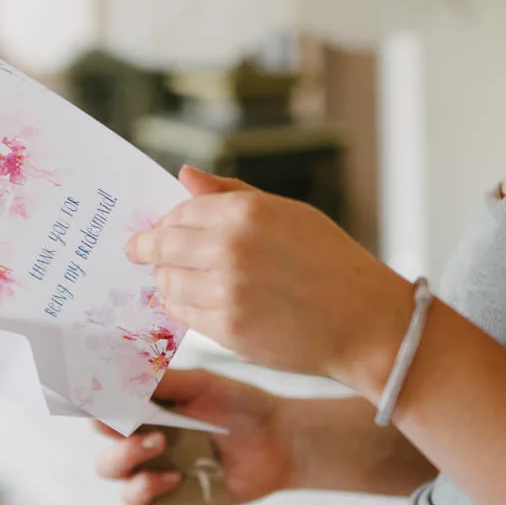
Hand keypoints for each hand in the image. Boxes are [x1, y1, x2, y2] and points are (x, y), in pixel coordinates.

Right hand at [95, 368, 294, 504]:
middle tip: (133, 422)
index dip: (90, 396)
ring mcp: (151, 466)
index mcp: (146, 404)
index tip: (91, 391)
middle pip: (101, 436)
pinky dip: (148, 487)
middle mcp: (141, 434)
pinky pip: (138, 499)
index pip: (104, 399)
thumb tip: (119, 371)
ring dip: (125, 457)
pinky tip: (176, 477)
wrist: (278, 441)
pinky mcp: (167, 496)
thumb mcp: (202, 384)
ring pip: (111, 469)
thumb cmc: (240, 405)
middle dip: (109, 428)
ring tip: (160, 445)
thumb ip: (162, 380)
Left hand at [127, 167, 412, 395]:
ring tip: (172, 278)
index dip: (165, 220)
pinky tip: (191, 301)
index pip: (180, 211)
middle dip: (147, 249)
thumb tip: (185, 175)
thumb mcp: (288, 213)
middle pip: (163, 245)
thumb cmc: (331, 263)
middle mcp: (231, 248)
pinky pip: (182, 314)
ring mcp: (226, 291)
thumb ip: (231, 193)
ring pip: (167, 282)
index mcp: (246, 212)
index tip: (159, 228)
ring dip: (163, 279)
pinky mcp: (227, 329)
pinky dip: (179, 306)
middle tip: (140, 252)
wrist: (365, 322)